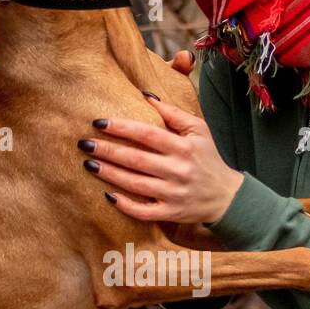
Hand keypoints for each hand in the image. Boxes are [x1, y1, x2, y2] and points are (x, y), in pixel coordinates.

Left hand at [77, 52, 243, 224]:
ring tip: (89, 164)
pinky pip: (143, 212)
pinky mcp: (170, 213)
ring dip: (109, 174)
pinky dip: (125, 205)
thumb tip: (145, 96)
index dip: (121, 128)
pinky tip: (107, 196)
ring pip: (135, 184)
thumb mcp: (198, 130)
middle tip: (84, 143)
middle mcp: (178, 170)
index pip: (147, 134)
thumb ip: (173, 113)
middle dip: (107, 150)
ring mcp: (173, 193)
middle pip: (136, 159)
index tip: (99, 122)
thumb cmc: (208, 158)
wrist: (226, 196)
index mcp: (184, 147)